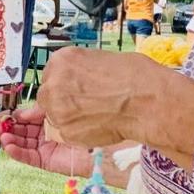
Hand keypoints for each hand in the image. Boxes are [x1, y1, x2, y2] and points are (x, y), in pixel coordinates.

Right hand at [0, 104, 94, 177]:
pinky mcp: (45, 161)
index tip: (0, 116)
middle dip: (6, 129)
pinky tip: (8, 146)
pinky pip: (28, 156)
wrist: (99, 143)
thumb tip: (19, 113)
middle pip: (19, 131)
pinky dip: (17, 152)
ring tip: (1, 137)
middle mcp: (43, 133)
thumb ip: (37, 112)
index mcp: (45, 120)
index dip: (11, 117)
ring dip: (9, 140)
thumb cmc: (81, 122)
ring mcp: (43, 147)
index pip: (24, 118)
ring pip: (21, 144)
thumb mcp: (55, 112)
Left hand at [36, 48, 162, 149]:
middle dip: (62, 101)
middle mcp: (53, 84)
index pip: (51, 74)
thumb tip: (77, 80)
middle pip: (47, 96)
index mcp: (61, 60)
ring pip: (55, 116)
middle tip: (87, 104)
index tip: (77, 89)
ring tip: (96, 114)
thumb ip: (80, 71)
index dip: (65, 84)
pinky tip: (98, 124)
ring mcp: (56, 109)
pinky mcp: (65, 132)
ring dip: (70, 117)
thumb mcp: (101, 60)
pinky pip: (66, 133)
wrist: (146, 101)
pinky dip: (79, 131)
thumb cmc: (134, 76)